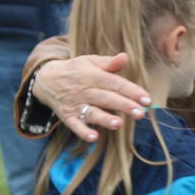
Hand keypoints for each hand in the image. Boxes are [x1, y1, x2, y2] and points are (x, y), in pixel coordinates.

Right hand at [33, 53, 149, 142]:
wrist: (47, 79)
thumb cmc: (76, 70)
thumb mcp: (90, 61)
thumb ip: (109, 62)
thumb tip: (125, 57)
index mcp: (92, 75)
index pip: (114, 83)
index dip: (131, 91)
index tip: (147, 99)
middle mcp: (83, 90)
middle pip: (106, 98)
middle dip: (124, 106)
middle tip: (141, 113)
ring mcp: (75, 104)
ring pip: (92, 113)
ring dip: (105, 119)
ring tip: (119, 124)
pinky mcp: (67, 116)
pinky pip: (75, 126)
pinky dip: (83, 132)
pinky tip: (94, 138)